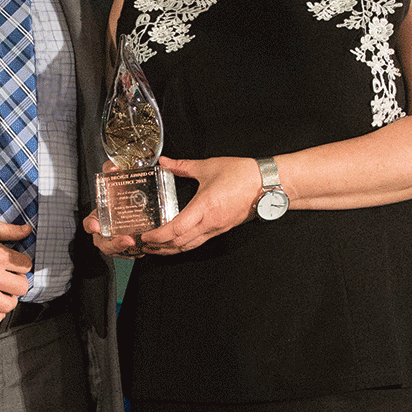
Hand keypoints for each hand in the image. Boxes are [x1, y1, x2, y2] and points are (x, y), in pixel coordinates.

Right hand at [0, 217, 31, 321]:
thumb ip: (8, 230)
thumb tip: (27, 230)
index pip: (26, 265)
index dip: (24, 263)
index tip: (18, 263)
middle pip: (21, 287)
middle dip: (20, 281)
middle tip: (12, 277)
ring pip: (8, 305)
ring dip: (10, 299)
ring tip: (5, 292)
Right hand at [84, 159, 144, 257]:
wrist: (134, 201)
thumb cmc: (120, 192)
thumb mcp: (114, 179)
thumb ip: (111, 170)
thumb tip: (115, 167)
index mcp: (98, 217)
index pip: (89, 223)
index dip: (91, 225)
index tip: (96, 225)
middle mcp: (105, 232)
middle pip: (103, 243)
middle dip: (114, 244)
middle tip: (127, 240)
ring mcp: (116, 241)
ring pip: (117, 250)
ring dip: (126, 249)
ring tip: (136, 243)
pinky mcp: (128, 247)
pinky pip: (130, 253)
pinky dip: (137, 251)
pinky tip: (144, 246)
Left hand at [138, 156, 262, 254]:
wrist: (267, 184)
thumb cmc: (241, 174)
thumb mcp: (208, 166)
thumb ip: (182, 166)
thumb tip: (164, 162)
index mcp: (204, 207)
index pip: (176, 229)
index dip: (158, 236)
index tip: (145, 236)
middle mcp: (210, 223)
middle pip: (180, 244)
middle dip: (160, 247)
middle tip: (144, 245)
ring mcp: (217, 228)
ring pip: (190, 246)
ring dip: (172, 249)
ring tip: (156, 248)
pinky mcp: (222, 228)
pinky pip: (200, 241)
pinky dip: (185, 244)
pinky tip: (177, 241)